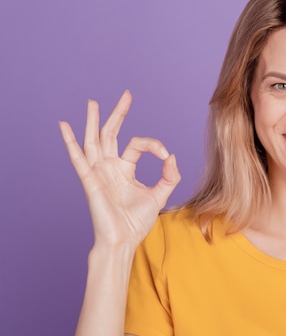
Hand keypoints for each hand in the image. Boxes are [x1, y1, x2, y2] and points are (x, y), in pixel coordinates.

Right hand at [59, 91, 180, 248]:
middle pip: (112, 134)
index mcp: (125, 169)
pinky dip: (70, 142)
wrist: (123, 240)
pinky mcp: (90, 180)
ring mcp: (98, 172)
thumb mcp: (160, 195)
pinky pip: (78, 158)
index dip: (153, 145)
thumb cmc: (137, 222)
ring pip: (94, 140)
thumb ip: (169, 176)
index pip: (138, 145)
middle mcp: (110, 167)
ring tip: (92, 102)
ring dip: (93, 121)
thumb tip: (171, 156)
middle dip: (119, 114)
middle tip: (126, 95)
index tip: (165, 154)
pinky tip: (64, 126)